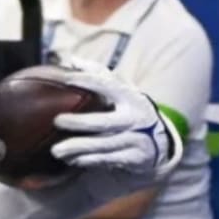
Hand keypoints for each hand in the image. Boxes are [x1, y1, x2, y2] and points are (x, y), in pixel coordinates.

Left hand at [50, 58, 177, 173]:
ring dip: (78, 147)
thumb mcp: (121, 91)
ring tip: (56, 151)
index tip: (65, 79)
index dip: (87, 81)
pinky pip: (107, 160)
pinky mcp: (134, 159)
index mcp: (130, 97)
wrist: (161, 142)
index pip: (108, 85)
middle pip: (105, 121)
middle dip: (80, 122)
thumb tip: (71, 59)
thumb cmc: (129, 111)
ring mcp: (136, 139)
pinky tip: (71, 160)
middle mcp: (135, 117)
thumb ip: (98, 76)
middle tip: (57, 121)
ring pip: (103, 144)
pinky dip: (87, 160)